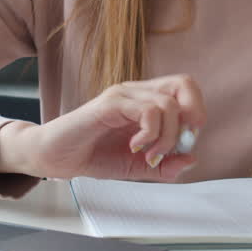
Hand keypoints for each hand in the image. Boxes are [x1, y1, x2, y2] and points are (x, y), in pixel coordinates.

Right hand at [0, 74, 206, 181]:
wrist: (56, 157)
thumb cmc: (92, 155)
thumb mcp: (137, 167)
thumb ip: (164, 165)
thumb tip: (192, 159)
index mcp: (145, 100)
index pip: (185, 89)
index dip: (196, 114)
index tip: (183, 144)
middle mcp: (136, 92)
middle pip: (183, 84)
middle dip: (192, 116)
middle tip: (177, 143)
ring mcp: (122, 95)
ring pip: (167, 104)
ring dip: (166, 137)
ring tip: (148, 154)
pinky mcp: (109, 104)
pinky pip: (145, 111)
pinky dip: (149, 134)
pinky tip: (135, 147)